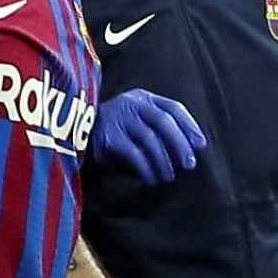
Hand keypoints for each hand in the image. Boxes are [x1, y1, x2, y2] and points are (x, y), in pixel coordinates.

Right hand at [91, 89, 206, 183]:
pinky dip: (146, 168)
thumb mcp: (138, 123)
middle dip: (180, 144)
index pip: (173, 107)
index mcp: (143, 98)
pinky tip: (152, 179)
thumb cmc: (116, 133)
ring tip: (169, 176)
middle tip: (190, 164)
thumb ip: (160, 131)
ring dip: (163, 160)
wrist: (75, 135)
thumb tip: (191, 149)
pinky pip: (134, 153)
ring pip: (149, 139)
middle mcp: (131, 104)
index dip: (190, 126)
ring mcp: (118, 118)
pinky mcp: (108, 136)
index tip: (201, 145)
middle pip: (163, 121)